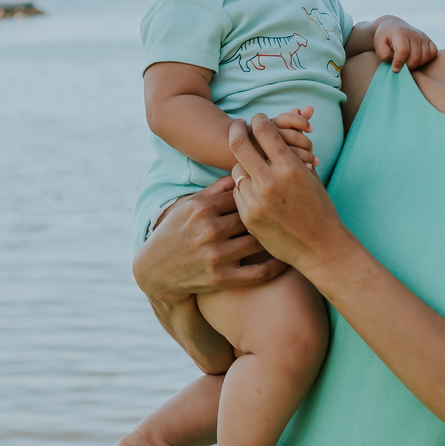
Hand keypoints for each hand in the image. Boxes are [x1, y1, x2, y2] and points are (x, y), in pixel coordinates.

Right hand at [133, 178, 287, 302]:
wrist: (156, 270)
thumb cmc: (175, 232)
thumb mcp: (189, 206)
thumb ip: (216, 189)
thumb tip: (242, 167)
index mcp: (202, 208)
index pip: (242, 192)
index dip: (259, 191)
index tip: (275, 190)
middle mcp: (209, 230)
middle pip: (252, 215)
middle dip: (269, 212)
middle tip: (288, 210)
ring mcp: (215, 255)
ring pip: (258, 241)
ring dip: (274, 237)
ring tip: (288, 231)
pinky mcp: (221, 278)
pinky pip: (258, 272)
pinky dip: (275, 266)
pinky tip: (284, 259)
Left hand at [228, 114, 350, 278]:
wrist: (320, 247)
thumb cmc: (319, 209)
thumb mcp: (310, 176)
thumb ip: (293, 152)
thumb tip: (281, 126)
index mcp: (290, 167)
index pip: (263, 130)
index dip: (259, 120)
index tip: (258, 119)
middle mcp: (270, 182)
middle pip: (239, 143)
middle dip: (237, 129)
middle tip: (238, 124)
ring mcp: (256, 200)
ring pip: (236, 169)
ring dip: (243, 163)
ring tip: (251, 163)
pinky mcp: (248, 217)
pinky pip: (238, 192)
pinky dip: (244, 187)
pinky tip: (253, 188)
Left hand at [373, 19, 437, 73]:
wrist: (393, 26)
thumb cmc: (384, 38)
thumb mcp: (378, 45)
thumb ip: (384, 55)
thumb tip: (395, 62)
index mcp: (400, 33)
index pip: (403, 51)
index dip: (399, 62)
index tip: (395, 68)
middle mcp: (413, 33)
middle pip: (415, 56)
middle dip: (408, 66)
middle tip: (401, 67)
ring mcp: (422, 36)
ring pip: (425, 56)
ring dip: (416, 64)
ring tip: (408, 63)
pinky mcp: (428, 39)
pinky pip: (433, 53)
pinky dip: (426, 59)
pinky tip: (417, 59)